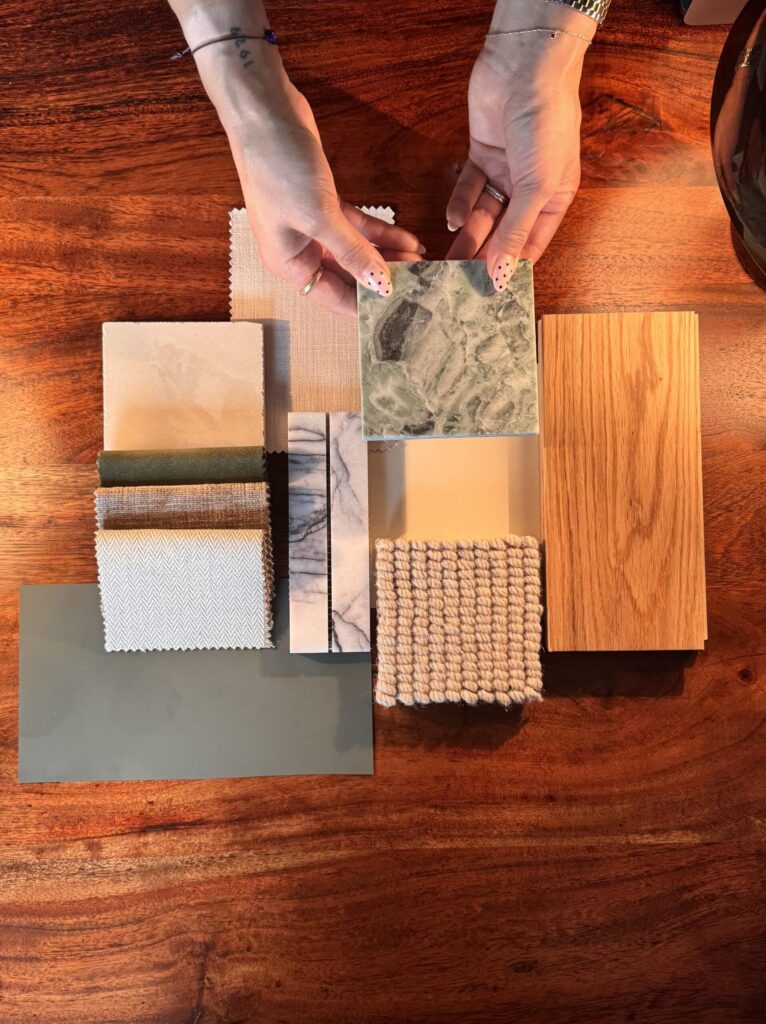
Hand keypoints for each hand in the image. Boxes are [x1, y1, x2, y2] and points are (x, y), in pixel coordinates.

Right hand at [230, 77, 424, 315]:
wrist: (263, 109)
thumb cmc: (278, 167)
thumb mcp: (318, 216)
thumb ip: (353, 253)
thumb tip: (379, 286)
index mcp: (289, 264)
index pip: (334, 297)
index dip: (366, 304)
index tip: (401, 308)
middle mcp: (300, 250)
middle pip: (349, 276)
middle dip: (383, 279)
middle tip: (420, 283)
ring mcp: (312, 226)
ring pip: (357, 251)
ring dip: (388, 256)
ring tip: (421, 262)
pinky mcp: (325, 202)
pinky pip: (358, 227)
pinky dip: (382, 232)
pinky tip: (410, 238)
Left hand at [447, 10, 592, 289]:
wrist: (526, 67)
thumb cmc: (547, 123)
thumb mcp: (536, 186)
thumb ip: (516, 232)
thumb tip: (504, 276)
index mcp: (554, 200)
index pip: (530, 246)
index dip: (511, 269)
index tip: (490, 293)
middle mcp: (530, 190)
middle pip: (502, 234)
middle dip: (482, 256)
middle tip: (459, 281)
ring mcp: (505, 173)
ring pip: (482, 215)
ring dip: (467, 236)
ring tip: (448, 259)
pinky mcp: (482, 156)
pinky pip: (469, 189)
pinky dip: (460, 203)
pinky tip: (452, 219)